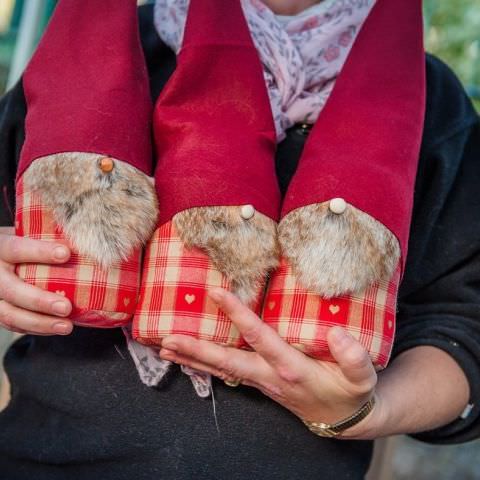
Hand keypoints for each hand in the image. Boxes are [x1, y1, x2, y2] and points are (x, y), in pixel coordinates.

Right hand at [0, 227, 72, 334]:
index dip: (40, 252)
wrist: (1, 259)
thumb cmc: (23, 243)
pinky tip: (57, 328)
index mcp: (0, 248)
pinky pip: (14, 325)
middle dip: (40, 300)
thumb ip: (48, 237)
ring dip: (40, 322)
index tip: (66, 254)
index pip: (16, 249)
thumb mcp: (28, 234)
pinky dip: (38, 328)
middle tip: (67, 307)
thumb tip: (88, 240)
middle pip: (12, 290)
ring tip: (67, 326)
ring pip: (10, 314)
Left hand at [159, 287, 381, 437]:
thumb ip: (354, 357)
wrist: (342, 419)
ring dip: (192, 359)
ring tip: (164, 348)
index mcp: (291, 369)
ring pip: (220, 370)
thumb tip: (338, 332)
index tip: (217, 293)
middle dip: (196, 349)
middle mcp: (269, 376)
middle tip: (167, 339)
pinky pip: (227, 373)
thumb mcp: (361, 378)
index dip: (238, 315)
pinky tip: (188, 357)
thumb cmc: (350, 393)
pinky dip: (204, 365)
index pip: (259, 338)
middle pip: (226, 362)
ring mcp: (260, 382)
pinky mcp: (258, 382)